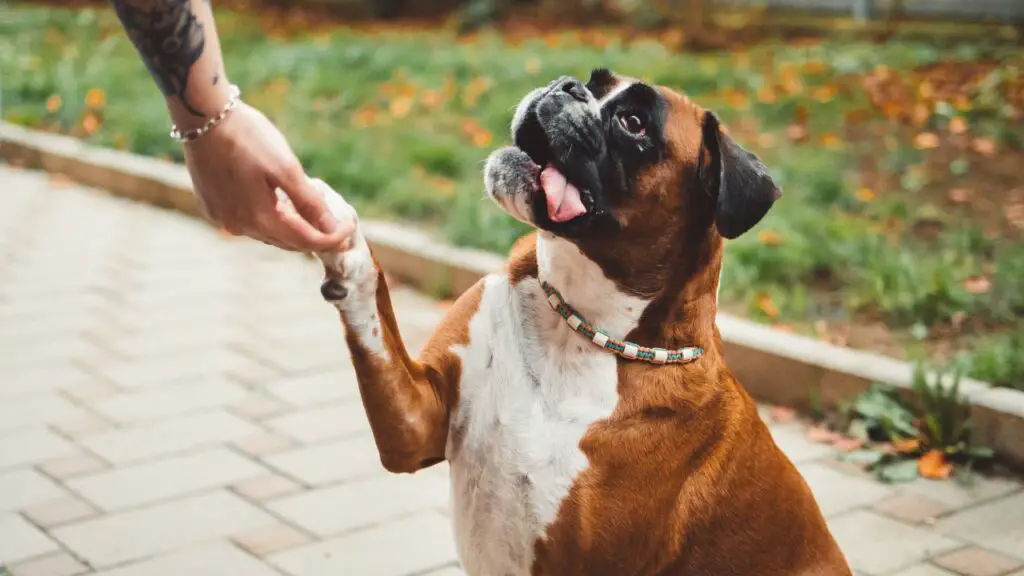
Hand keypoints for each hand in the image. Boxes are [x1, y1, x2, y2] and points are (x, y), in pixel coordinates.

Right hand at [181, 102, 354, 251]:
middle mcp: (239, 226)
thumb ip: (309, 202)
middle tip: (337, 223)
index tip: (350, 226)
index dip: (333, 237)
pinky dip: (268, 216)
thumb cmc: (247, 137)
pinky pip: (248, 220)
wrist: (203, 116)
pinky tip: (278, 202)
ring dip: (292, 226)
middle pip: (287, 241)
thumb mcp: (286, 167)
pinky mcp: (213, 207)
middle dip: (314, 234)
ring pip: (268, 232)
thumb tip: (332, 228)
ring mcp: (223, 218)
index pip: (306, 241)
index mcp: (260, 218)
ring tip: (311, 211)